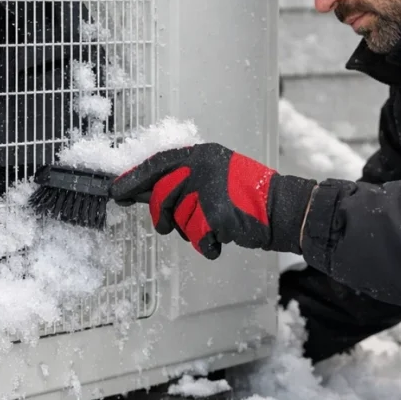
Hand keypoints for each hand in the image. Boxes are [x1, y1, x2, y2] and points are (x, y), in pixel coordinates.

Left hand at [109, 143, 316, 259]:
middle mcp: (204, 167)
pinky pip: (197, 237)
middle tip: (166, 225)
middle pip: (162, 195)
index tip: (117, 191)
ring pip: (179, 220)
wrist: (283, 209)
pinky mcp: (217, 213)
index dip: (135, 177)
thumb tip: (140, 190)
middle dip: (161, 216)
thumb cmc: (248, 197)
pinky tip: (223, 236)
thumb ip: (184, 179)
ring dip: (192, 231)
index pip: (159, 162)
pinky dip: (207, 245)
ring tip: (215, 224)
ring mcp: (210, 189)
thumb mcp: (216, 175)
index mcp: (203, 154)